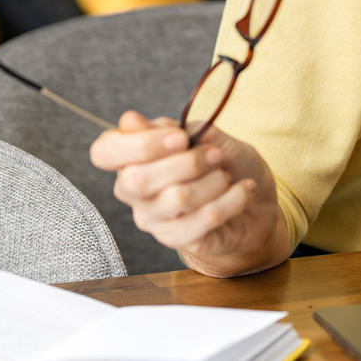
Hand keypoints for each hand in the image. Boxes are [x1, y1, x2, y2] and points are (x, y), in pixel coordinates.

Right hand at [89, 111, 290, 276]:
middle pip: (138, 179)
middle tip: (216, 155)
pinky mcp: (177, 240)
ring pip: (177, 198)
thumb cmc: (225, 163)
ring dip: (214, 181)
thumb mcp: (206, 135)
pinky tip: (243, 189)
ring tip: (228, 175)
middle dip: (187, 162)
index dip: (140, 144)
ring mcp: (152, 219)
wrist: (256, 200)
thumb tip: (129, 121)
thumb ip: (172, 129)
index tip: (180, 137)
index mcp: (130, 158)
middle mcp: (133, 191)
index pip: (104, 152)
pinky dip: (232, 199)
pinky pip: (204, 219)